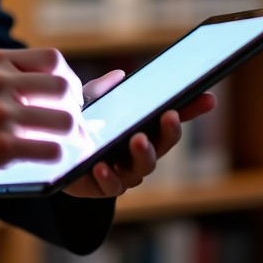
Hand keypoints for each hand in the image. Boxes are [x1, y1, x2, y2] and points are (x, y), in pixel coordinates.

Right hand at [0, 47, 87, 204]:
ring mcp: (1, 115)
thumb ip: (13, 80)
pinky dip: (59, 158)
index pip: (53, 58)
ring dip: (74, 137)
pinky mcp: (2, 147)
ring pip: (65, 122)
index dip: (69, 78)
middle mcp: (0, 83)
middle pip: (65, 88)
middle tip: (74, 124)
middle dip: (77, 109)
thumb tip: (59, 91)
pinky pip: (52, 150)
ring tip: (71, 146)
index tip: (70, 96)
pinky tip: (52, 161)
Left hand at [62, 73, 217, 199]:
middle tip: (169, 116)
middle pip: (162, 145)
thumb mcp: (89, 102)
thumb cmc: (79, 123)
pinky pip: (111, 186)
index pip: (170, 119)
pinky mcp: (102, 186)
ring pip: (142, 168)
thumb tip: (121, 75)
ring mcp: (124, 172)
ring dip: (143, 154)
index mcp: (142, 128)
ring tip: (138, 139)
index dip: (191, 109)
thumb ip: (104, 90)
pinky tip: (102, 166)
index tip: (208, 98)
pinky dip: (109, 176)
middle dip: (169, 131)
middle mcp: (138, 153)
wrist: (53, 152)